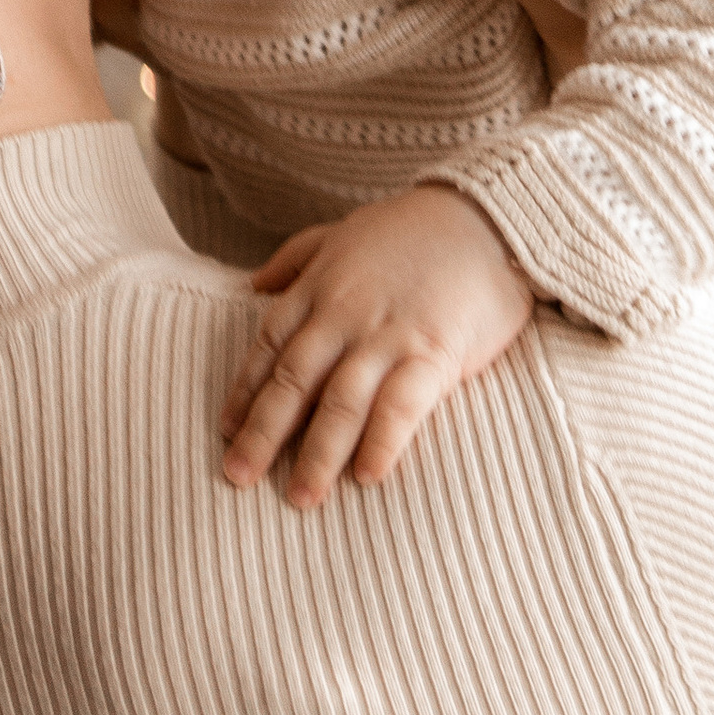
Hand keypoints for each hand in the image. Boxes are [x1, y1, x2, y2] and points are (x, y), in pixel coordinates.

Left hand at [220, 185, 534, 509]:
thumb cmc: (414, 227)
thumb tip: (253, 284)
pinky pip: (402, 403)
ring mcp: (389, 333)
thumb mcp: (344, 231)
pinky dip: (382, 441)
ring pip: (342, 401)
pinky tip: (367, 476)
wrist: (487, 216)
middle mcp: (346, 313)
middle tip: (238, 478)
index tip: (226, 432)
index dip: (245, 391)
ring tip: (301, 498)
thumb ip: (298, 258)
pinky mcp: (435, 350)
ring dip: (318, 453)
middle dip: (264, 433)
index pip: (270, 346)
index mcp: (321, 287)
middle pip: (295, 380)